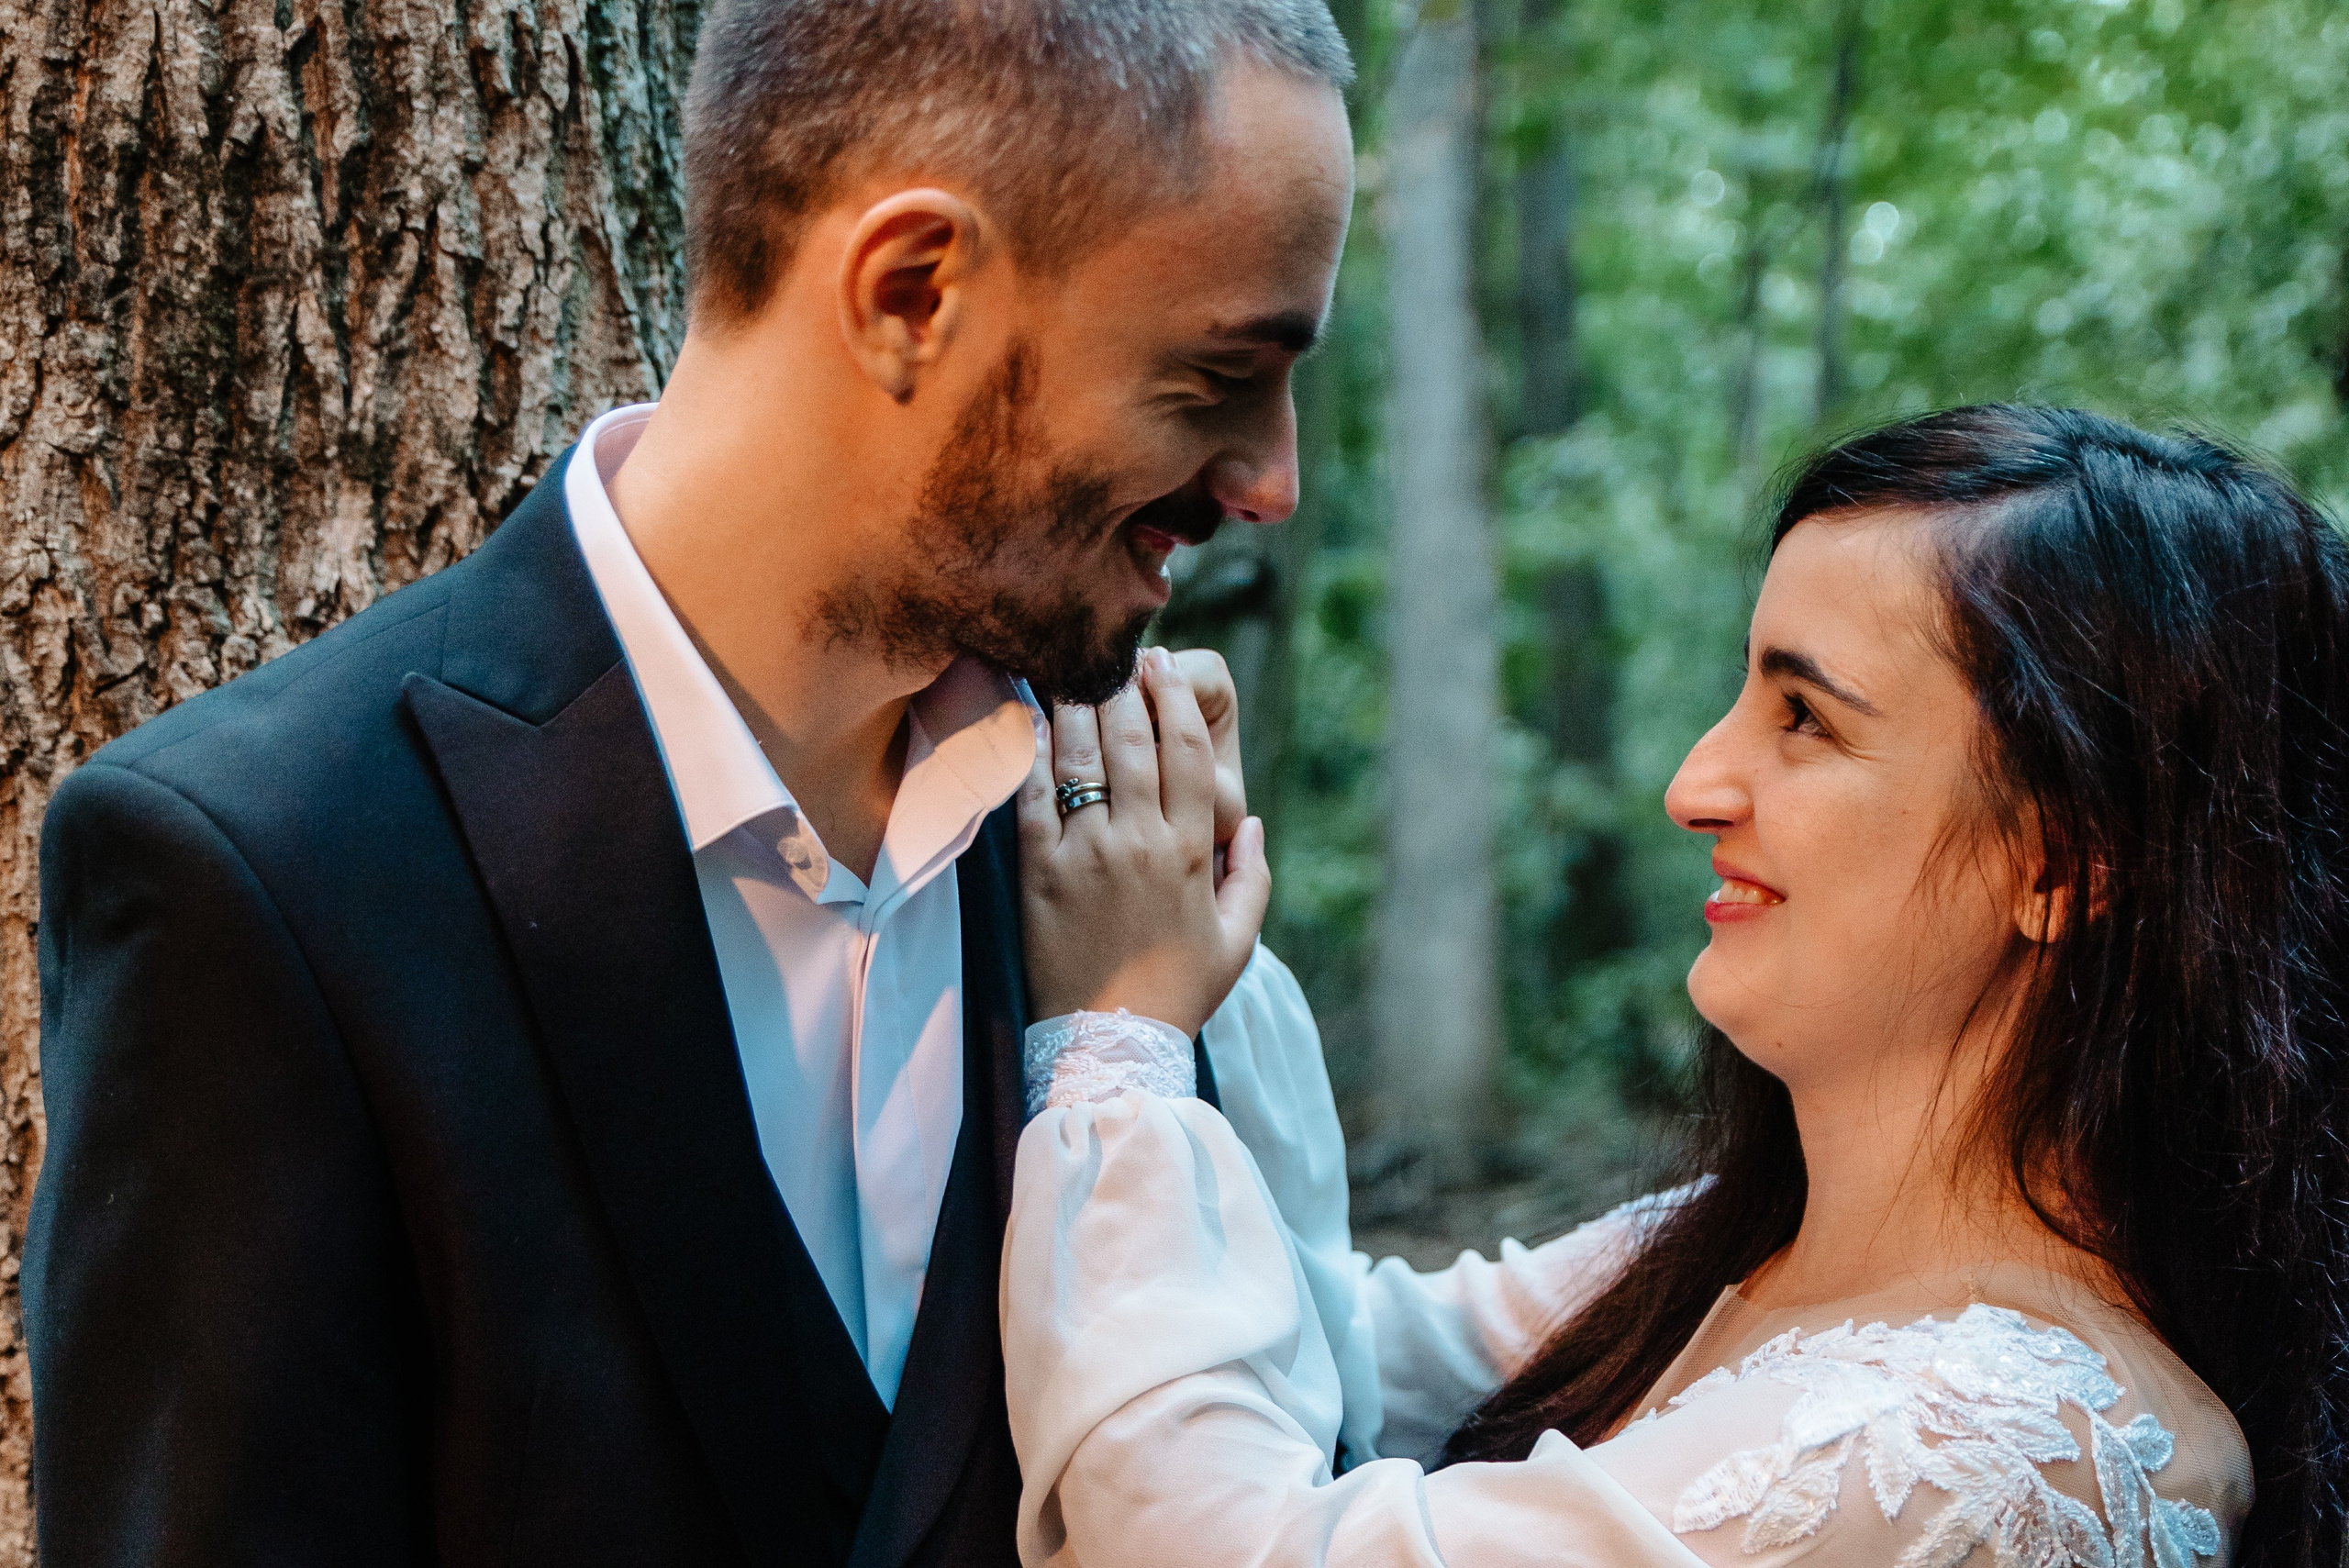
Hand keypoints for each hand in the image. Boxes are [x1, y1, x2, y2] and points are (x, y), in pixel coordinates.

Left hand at [1018, 648, 1271, 1032]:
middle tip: (1115, 656)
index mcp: (1192, 854)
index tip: (1162, 666)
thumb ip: (1253, 878)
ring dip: (1078, 706)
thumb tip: (1255, 823)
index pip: (1189, 754)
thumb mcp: (1238, 943)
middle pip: (1133, 740)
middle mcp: (1140, 843)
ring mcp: (1086, 855)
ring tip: (1073, 673)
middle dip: (1124, 686)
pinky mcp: (1039, 872)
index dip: (1176, 701)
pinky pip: (1033, 796)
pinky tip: (1035, 721)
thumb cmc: (1178, 994)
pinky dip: (1034, 753)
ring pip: (1082, 758)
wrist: (1109, 1046)